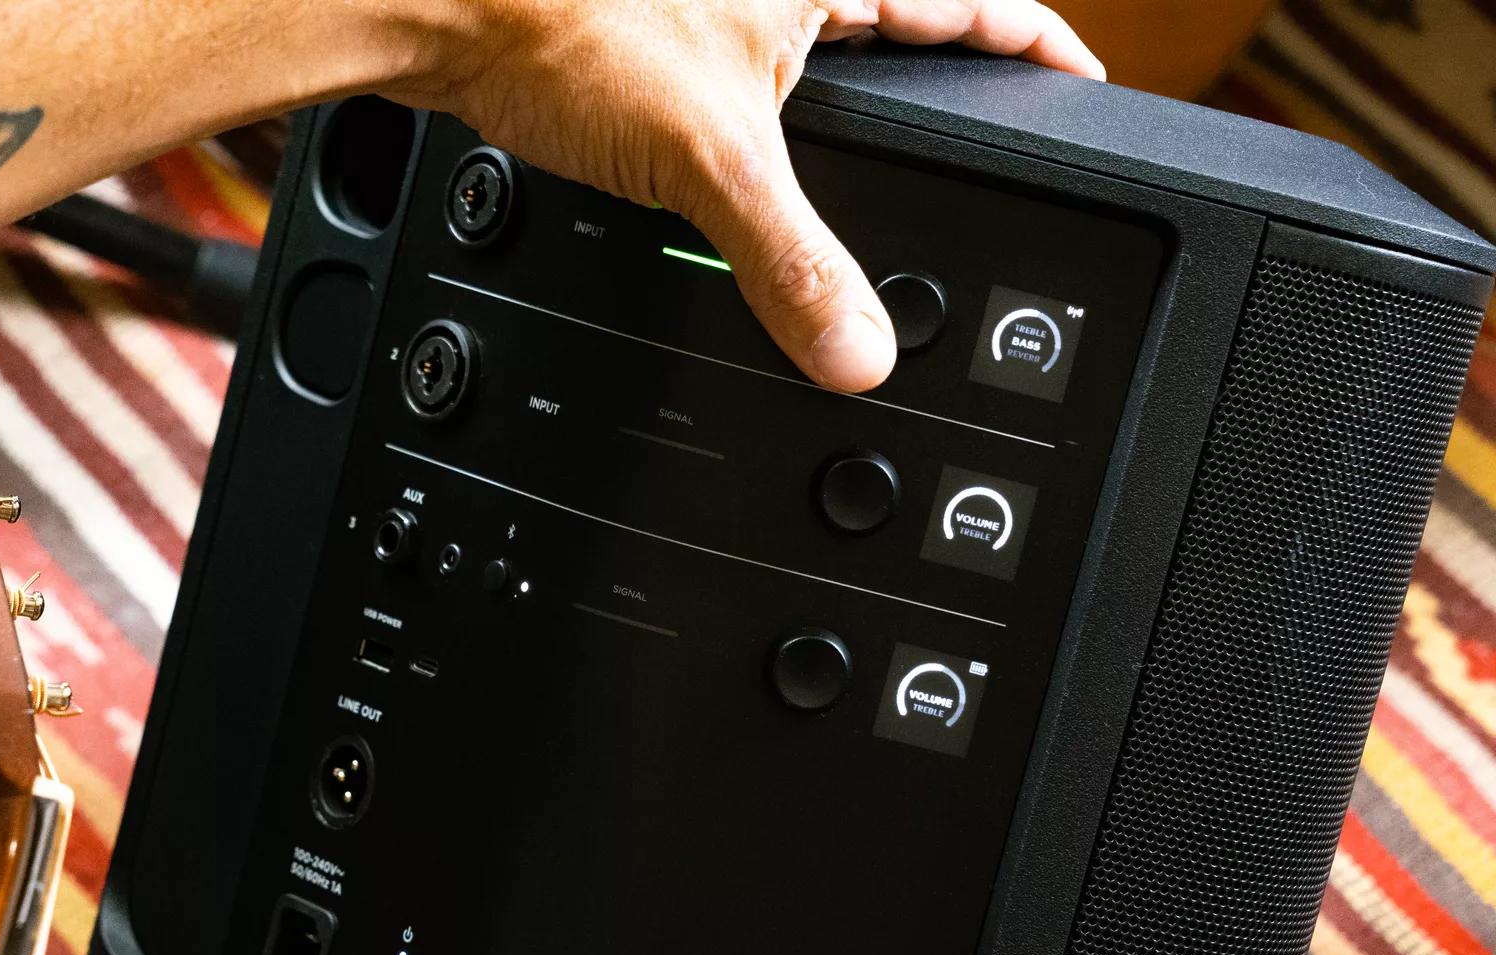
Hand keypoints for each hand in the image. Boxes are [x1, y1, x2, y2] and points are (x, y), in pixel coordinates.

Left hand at [392, 1, 1103, 391]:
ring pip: (821, 39)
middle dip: (951, 70)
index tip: (1082, 91)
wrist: (441, 2)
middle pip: (904, 15)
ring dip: (857, 89)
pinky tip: (757, 153)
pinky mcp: (659, 21)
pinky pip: (750, 64)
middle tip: (992, 127)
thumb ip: (792, 261)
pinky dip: (770, 115)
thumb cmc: (561, 26)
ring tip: (892, 150)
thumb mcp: (709, 160)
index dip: (1036, 52)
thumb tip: (858, 352)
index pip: (976, 1)